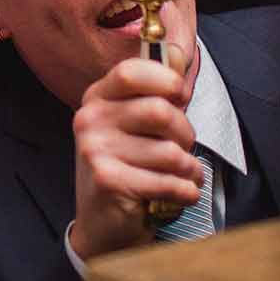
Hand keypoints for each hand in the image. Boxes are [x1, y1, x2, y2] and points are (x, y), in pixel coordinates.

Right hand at [68, 56, 203, 260]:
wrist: (102, 226)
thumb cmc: (127, 170)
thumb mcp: (134, 128)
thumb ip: (155, 95)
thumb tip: (180, 54)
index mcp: (98, 98)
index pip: (133, 72)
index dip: (166, 80)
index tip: (180, 95)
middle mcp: (90, 119)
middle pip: (160, 111)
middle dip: (186, 134)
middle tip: (184, 149)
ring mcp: (95, 150)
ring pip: (170, 152)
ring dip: (189, 169)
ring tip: (183, 176)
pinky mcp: (108, 181)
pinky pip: (169, 182)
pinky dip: (185, 192)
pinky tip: (178, 194)